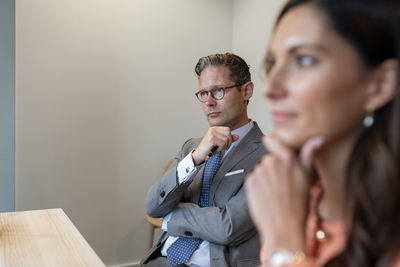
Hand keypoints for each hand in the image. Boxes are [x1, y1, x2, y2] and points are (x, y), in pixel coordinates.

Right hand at [192, 126, 238, 164]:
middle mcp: (213, 129)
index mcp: (214, 128)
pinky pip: (222, 143)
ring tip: (217, 148)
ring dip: (223, 146)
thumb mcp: (220, 143)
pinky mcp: (211, 139)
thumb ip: (228, 139)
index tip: (226, 144)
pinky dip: (220, 149)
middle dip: (228, 142)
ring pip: (226, 139)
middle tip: (223, 148)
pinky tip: (214, 150)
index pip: (228, 129)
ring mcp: (212, 133)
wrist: (199, 155)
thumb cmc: (209, 149)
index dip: (229, 137)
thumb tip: (237, 136)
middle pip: (228, 133)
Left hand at [245, 134, 323, 261]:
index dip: (276, 149)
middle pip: (269, 159)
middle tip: (283, 185)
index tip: (279, 158)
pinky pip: (253, 178)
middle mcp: (272, 163)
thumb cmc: (299, 205)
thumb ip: (308, 155)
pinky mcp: (250, 182)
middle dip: (275, 168)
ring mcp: (259, 172)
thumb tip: (318, 138)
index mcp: (288, 159)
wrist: (284, 228)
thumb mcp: (307, 178)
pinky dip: (258, 185)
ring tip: (276, 193)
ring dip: (267, 177)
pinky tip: (267, 196)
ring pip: (262, 169)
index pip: (275, 142)